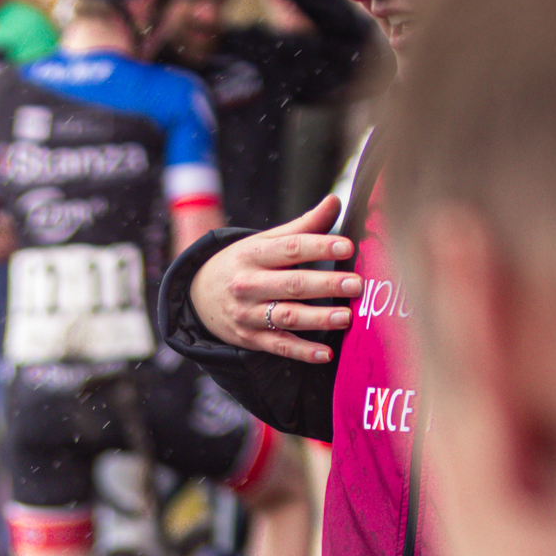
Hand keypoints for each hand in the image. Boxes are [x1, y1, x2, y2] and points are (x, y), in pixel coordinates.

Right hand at [188, 196, 360, 362]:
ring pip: (287, 316)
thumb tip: (335, 201)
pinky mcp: (249, 338)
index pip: (290, 248)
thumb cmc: (243, 263)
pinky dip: (302, 352)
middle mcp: (248, 284)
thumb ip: (303, 226)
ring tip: (346, 318)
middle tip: (356, 285)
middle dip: (326, 285)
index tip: (347, 246)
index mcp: (254, 254)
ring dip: (318, 319)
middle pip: (292, 284)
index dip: (319, 247)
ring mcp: (248, 314)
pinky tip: (325, 354)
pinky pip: (279, 346)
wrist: (198, 295)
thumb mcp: (265, 241)